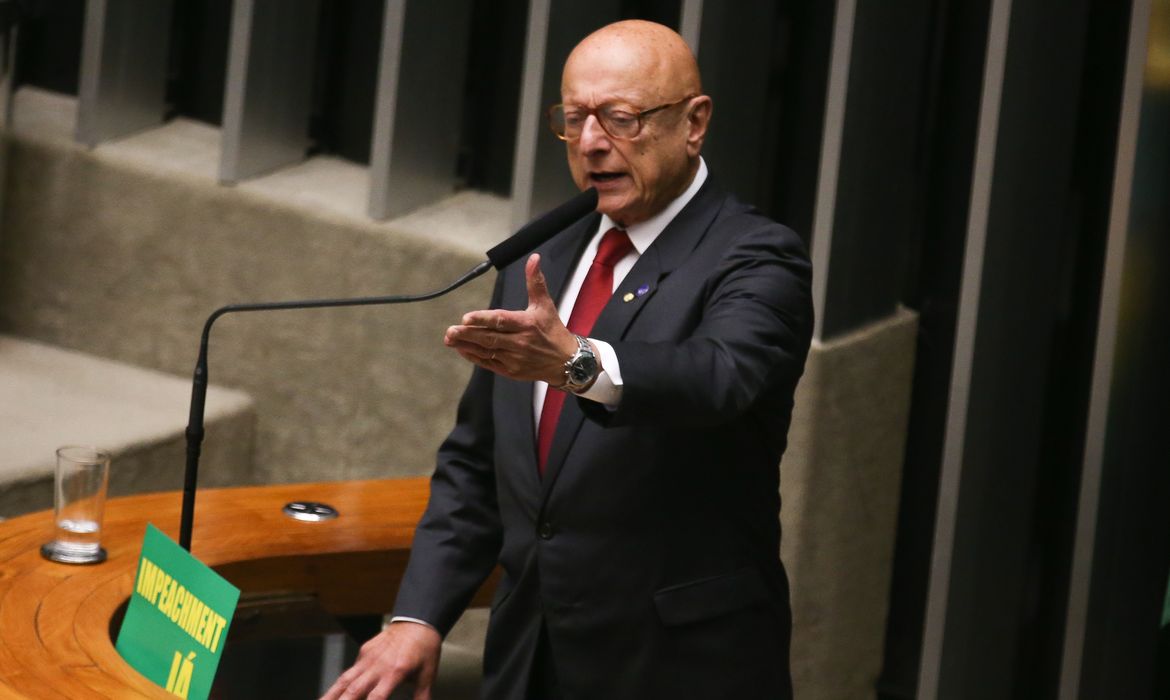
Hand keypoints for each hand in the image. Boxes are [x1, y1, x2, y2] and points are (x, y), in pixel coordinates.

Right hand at [319, 622, 441, 699]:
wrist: (418, 620)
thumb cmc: (424, 646)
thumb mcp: (428, 674)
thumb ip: (422, 696)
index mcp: (396, 671)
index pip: (377, 697)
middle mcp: (379, 664)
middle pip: (354, 689)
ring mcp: (369, 657)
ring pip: (345, 679)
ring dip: (331, 695)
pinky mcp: (364, 651)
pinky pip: (350, 670)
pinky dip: (339, 684)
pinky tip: (332, 694)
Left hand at [445, 254, 579, 384]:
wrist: (566, 361)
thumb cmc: (553, 331)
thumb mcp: (545, 305)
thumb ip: (535, 281)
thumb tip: (534, 259)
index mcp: (526, 324)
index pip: (501, 320)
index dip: (483, 319)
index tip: (466, 318)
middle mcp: (520, 342)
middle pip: (490, 337)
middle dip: (468, 334)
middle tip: (450, 330)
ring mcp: (515, 358)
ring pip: (486, 351)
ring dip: (467, 345)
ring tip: (450, 339)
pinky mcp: (511, 370)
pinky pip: (489, 363)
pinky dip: (474, 357)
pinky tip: (462, 349)